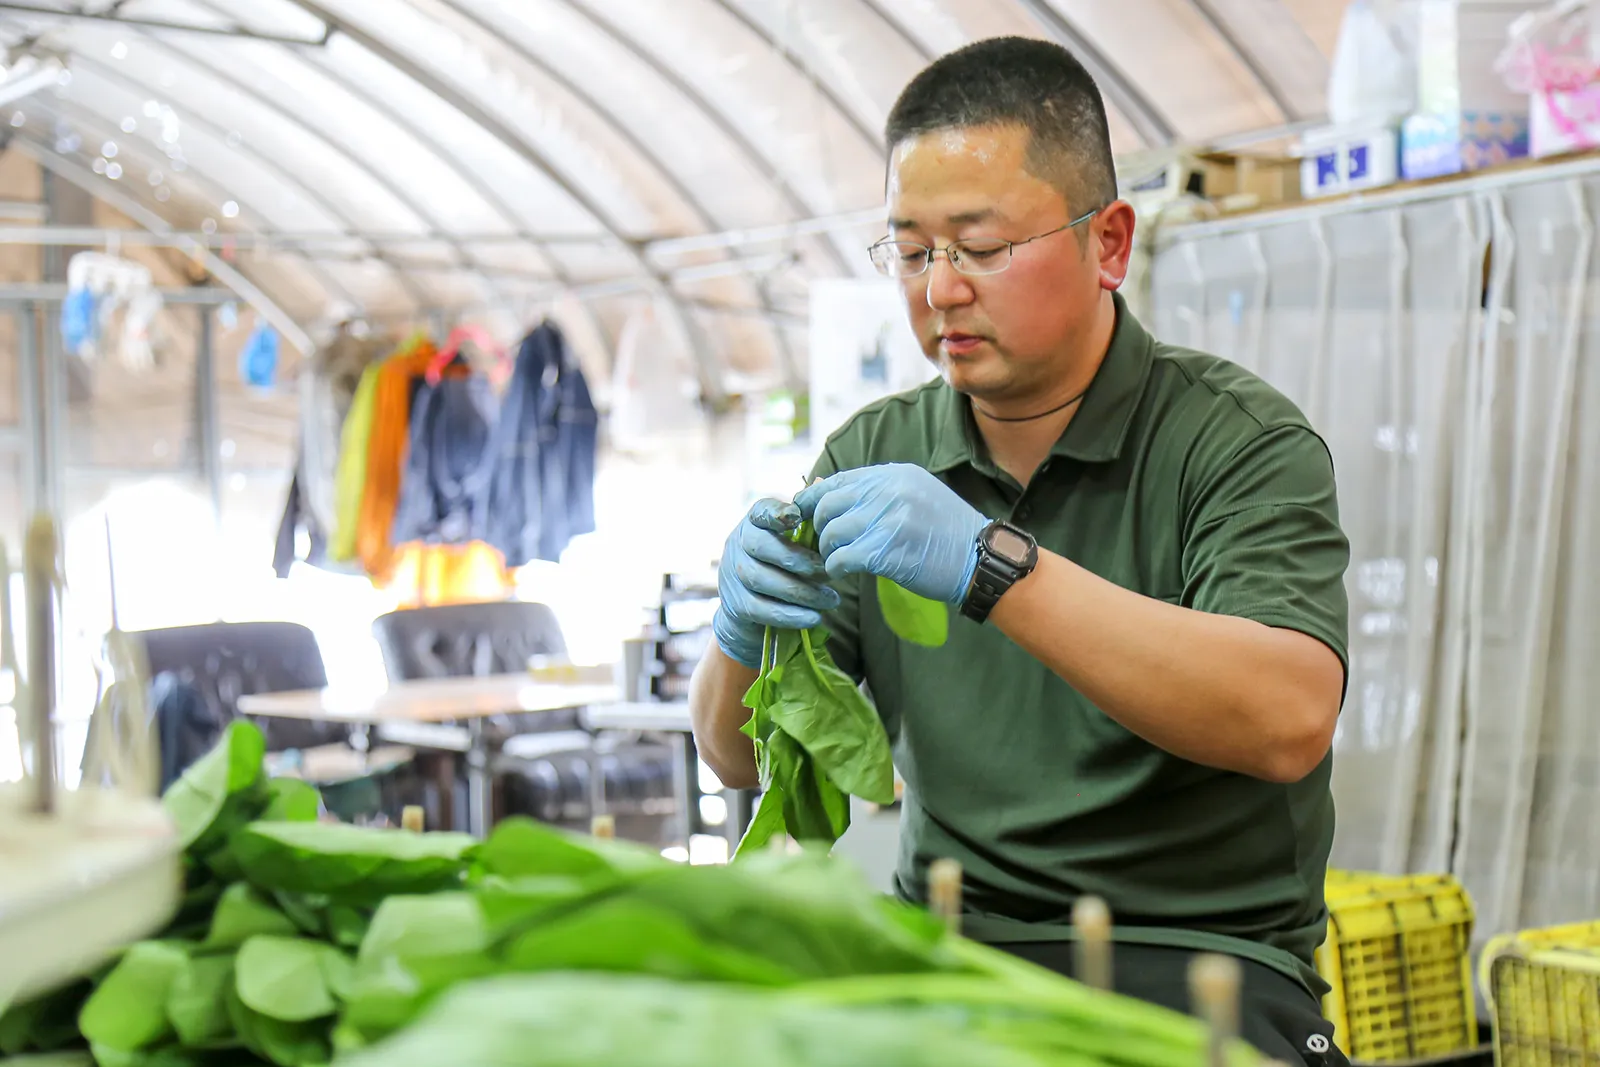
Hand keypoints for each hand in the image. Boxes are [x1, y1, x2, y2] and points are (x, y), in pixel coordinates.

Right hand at [712, 498, 840, 667]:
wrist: (751, 616)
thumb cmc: (782, 570)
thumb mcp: (792, 545)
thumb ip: (808, 525)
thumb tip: (824, 486)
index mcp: (754, 523)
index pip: (761, 512)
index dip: (777, 513)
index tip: (797, 517)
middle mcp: (738, 544)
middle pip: (763, 547)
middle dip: (800, 561)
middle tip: (830, 572)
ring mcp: (732, 574)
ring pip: (762, 579)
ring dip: (801, 591)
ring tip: (830, 600)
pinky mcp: (736, 604)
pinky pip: (762, 609)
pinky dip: (790, 614)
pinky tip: (814, 617)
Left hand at [795, 464, 988, 604]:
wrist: (981, 559)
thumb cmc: (945, 533)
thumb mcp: (914, 497)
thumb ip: (873, 493)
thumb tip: (820, 490)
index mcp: (894, 475)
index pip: (837, 481)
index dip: (814, 500)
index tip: (805, 516)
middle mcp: (889, 491)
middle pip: (828, 505)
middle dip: (820, 528)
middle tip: (828, 544)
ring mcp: (888, 519)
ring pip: (831, 533)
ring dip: (828, 551)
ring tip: (837, 560)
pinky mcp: (886, 550)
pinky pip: (841, 558)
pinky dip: (836, 568)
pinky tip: (843, 573)